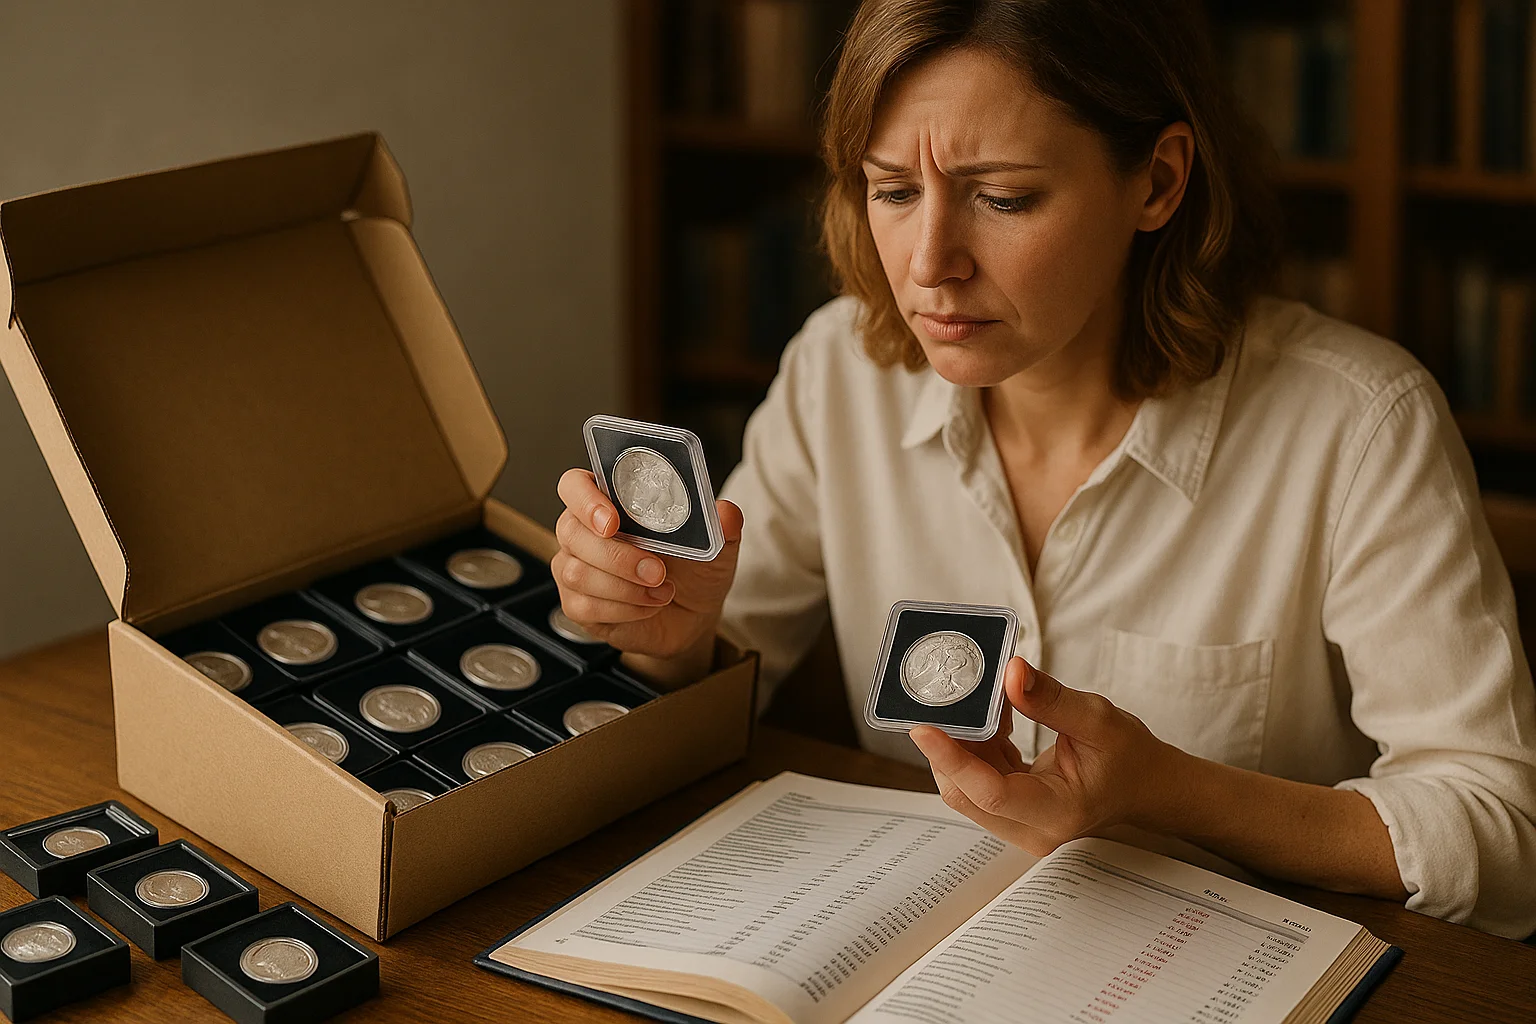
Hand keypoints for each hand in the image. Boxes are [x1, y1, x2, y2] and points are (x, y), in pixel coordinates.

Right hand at [553, 468, 742, 666]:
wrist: (693, 616)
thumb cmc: (694, 570)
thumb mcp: (715, 546)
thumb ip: (721, 525)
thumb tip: (726, 513)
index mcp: (610, 502)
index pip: (575, 485)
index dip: (586, 499)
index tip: (613, 521)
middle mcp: (584, 531)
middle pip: (572, 531)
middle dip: (618, 556)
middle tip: (657, 571)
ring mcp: (575, 568)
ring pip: (578, 573)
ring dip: (625, 587)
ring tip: (661, 591)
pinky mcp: (576, 604)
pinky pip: (583, 605)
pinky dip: (624, 609)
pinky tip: (648, 605)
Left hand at [909, 658, 1175, 855]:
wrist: (1147, 787)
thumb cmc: (1130, 758)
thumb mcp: (1098, 720)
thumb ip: (1050, 699)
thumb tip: (1010, 672)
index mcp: (1058, 811)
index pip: (991, 792)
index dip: (952, 759)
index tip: (923, 728)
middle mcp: (1033, 830)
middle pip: (966, 792)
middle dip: (948, 746)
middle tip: (945, 700)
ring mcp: (1020, 827)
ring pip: (966, 788)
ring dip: (963, 744)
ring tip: (979, 703)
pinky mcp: (1012, 815)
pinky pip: (978, 783)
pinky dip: (977, 748)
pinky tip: (994, 719)